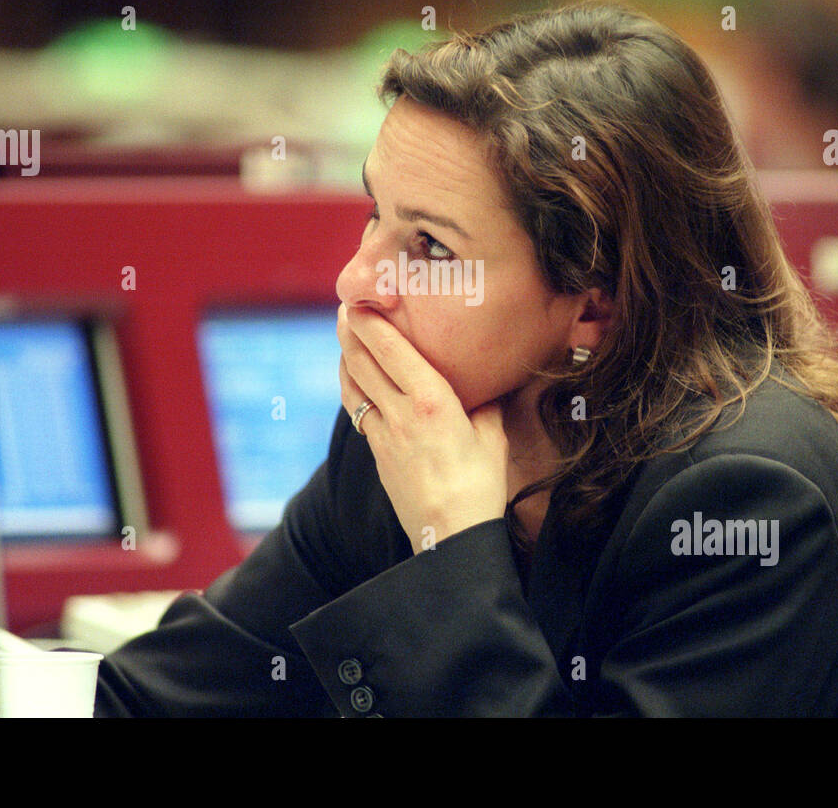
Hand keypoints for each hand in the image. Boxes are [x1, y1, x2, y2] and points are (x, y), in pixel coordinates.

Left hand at [337, 303, 508, 551]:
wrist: (450, 536)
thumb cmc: (480, 486)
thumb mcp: (492, 436)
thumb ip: (486, 404)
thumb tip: (488, 383)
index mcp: (432, 402)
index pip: (391, 350)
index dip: (370, 322)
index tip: (360, 301)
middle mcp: (401, 413)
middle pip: (363, 363)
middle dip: (350, 332)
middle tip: (346, 309)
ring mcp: (384, 435)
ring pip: (353, 387)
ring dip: (346, 359)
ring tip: (346, 339)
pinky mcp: (378, 454)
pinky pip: (359, 412)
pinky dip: (352, 389)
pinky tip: (355, 382)